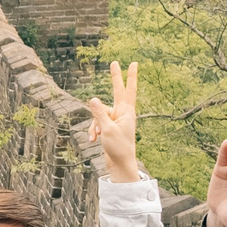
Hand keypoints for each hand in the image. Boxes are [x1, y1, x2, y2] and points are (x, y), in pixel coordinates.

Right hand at [82, 61, 142, 183]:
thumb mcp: (107, 129)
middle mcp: (122, 113)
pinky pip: (97, 122)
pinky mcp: (109, 127)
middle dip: (115, 78)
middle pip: (117, 92)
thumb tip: (93, 98)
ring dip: (94, 124)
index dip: (130, 76)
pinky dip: (93, 130)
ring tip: (95, 136)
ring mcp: (115, 120)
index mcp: (127, 112)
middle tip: (114, 62)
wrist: (119, 164)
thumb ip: (99, 113)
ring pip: (99, 113)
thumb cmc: (118, 147)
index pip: (129, 90)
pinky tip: (92, 140)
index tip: (134, 63)